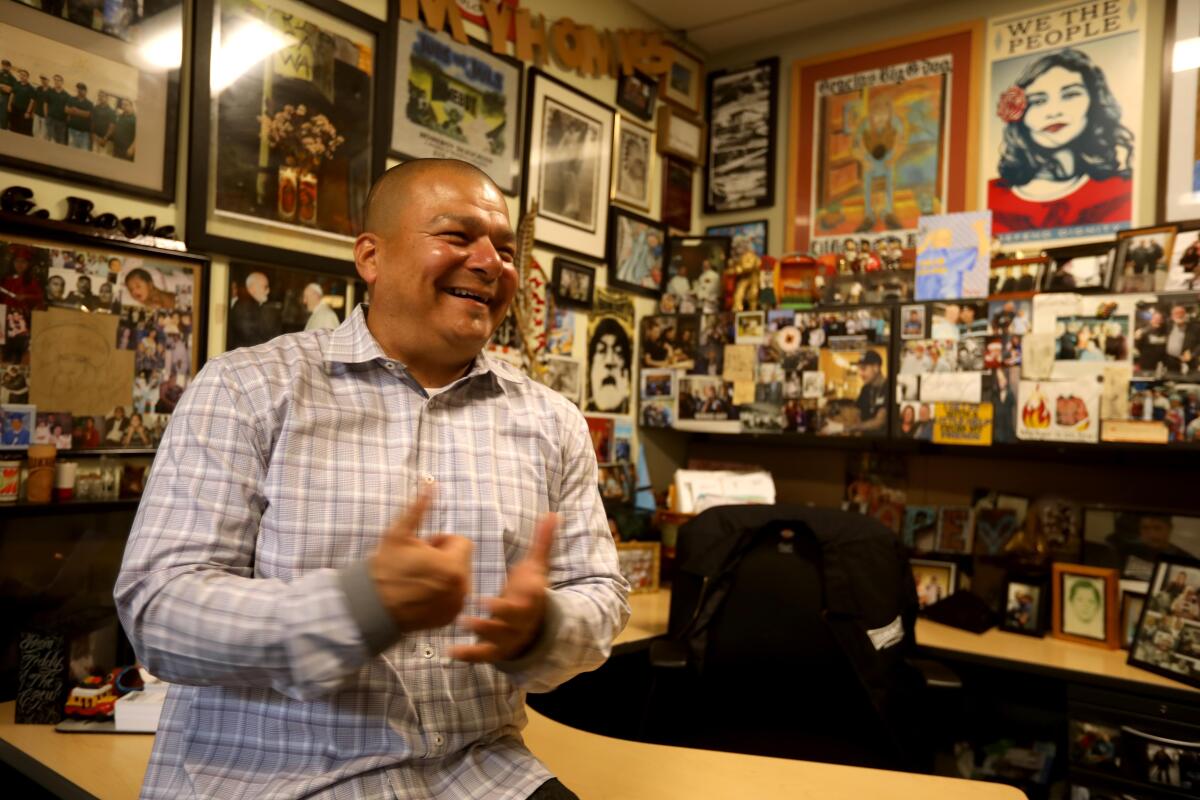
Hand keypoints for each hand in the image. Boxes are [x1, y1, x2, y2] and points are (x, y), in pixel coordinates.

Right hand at [368, 486, 472, 632]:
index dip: (441, 542)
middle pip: (461, 560)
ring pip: (458, 578)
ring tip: (418, 579)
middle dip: (443, 558)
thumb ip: (419, 508)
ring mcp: (456, 605)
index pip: (461, 542)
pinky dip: (442, 593)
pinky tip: (420, 594)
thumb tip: (431, 483)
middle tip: (418, 564)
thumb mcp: (400, 534)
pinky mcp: (449, 618)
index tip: (422, 549)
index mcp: (454, 566)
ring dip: (443, 575)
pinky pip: (454, 597)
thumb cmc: (385, 568)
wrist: (371, 606)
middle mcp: (461, 588)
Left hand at [451, 513, 556, 662]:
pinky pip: (484, 655)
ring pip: (498, 638)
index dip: (515, 599)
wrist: (536, 623)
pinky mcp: (498, 650)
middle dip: (493, 618)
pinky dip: (469, 655)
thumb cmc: (529, 588)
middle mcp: (523, 620)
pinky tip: (451, 652)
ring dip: (481, 633)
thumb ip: (542, 541)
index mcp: (532, 599)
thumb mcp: (537, 565)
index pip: (528, 599)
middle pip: (511, 621)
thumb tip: (552, 513)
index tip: (492, 598)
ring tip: (461, 623)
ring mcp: (511, 636)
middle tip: (469, 614)